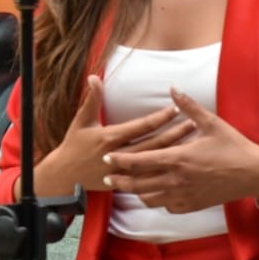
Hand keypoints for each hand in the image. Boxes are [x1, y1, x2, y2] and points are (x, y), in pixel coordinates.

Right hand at [32, 75, 189, 195]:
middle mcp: (118, 155)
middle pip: (153, 144)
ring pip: (154, 161)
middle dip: (174, 134)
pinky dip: (166, 168)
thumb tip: (93, 76)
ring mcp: (123, 172)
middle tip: (193, 123)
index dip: (159, 118)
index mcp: (109, 138)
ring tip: (191, 140)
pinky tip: (180, 161)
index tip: (175, 109)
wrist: (65, 176)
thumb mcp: (82, 121)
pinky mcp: (125, 183)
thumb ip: (92, 99)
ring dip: (174, 150)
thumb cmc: (74, 145)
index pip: (140, 127)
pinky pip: (150, 176)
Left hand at [102, 88, 258, 211]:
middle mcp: (176, 180)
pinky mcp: (191, 205)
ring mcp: (183, 195)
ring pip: (149, 198)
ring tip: (130, 186)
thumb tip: (173, 88)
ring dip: (137, 192)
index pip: (138, 161)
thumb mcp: (212, 123)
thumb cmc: (233, 146)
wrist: (253, 174)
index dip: (120, 160)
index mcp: (177, 158)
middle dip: (119, 181)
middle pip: (137, 184)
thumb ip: (189, 106)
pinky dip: (157, 200)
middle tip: (108, 177)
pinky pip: (165, 206)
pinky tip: (156, 193)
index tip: (107, 157)